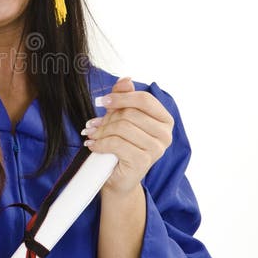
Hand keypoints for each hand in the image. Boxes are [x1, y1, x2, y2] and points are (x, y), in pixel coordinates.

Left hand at [81, 77, 173, 196]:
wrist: (118, 178)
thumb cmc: (121, 145)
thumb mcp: (121, 118)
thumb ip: (124, 98)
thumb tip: (126, 80)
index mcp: (164, 120)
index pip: (145, 99)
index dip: (121, 97)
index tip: (102, 101)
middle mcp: (165, 134)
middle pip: (131, 113)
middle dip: (107, 117)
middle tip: (93, 124)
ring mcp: (156, 149)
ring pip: (123, 127)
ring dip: (101, 130)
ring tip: (92, 134)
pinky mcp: (143, 162)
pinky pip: (116, 143)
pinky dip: (100, 143)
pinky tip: (93, 145)